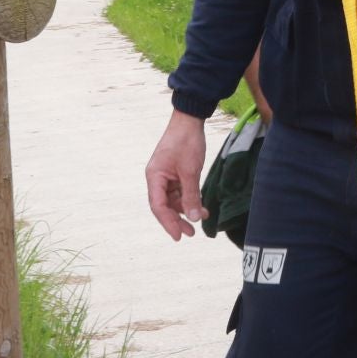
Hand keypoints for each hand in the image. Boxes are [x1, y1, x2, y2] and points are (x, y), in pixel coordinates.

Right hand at [144, 110, 206, 239]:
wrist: (190, 120)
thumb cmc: (186, 142)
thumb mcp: (191, 171)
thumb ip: (191, 196)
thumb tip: (194, 218)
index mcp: (154, 177)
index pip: (158, 206)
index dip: (168, 223)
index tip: (178, 236)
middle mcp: (157, 178)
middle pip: (165, 206)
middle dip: (177, 220)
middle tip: (190, 234)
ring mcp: (166, 176)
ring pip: (174, 200)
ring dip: (186, 210)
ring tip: (201, 218)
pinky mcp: (176, 173)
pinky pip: (181, 192)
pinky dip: (190, 199)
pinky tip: (201, 207)